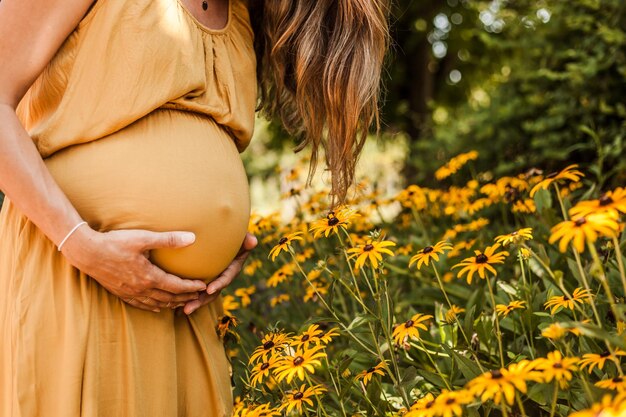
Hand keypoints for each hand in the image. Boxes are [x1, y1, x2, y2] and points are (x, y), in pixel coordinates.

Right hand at [61, 225, 207, 311]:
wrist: (86, 252)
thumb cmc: (115, 242)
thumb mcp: (143, 238)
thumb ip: (169, 239)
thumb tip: (192, 238)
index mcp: (149, 276)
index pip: (176, 286)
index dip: (192, 287)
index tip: (204, 286)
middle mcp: (141, 288)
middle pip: (169, 297)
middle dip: (185, 297)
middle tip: (199, 296)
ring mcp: (130, 293)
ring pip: (156, 304)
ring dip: (171, 304)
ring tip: (183, 302)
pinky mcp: (120, 293)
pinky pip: (140, 305)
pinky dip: (153, 307)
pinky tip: (157, 307)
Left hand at [183, 232, 257, 314]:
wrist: (223, 236)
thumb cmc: (233, 236)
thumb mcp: (241, 236)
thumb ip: (246, 240)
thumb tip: (253, 241)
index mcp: (232, 268)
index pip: (227, 277)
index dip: (219, 284)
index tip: (209, 289)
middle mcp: (223, 276)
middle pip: (213, 291)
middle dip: (201, 301)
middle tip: (188, 308)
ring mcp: (213, 280)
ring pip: (203, 294)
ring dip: (193, 303)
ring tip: (180, 311)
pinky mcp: (203, 280)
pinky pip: (195, 290)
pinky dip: (186, 297)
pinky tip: (174, 305)